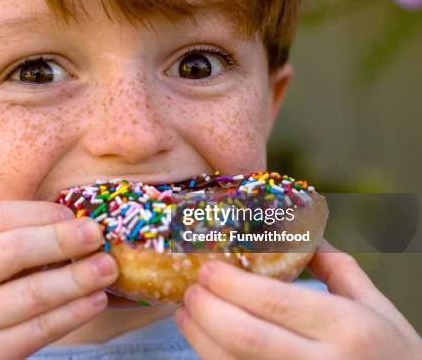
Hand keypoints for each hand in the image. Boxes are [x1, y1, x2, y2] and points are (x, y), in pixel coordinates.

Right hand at [0, 201, 117, 359]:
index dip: (39, 212)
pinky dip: (73, 313)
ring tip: (107, 266)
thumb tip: (68, 223)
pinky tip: (95, 300)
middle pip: (13, 250)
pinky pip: (39, 330)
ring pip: (33, 292)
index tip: (71, 213)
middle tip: (96, 234)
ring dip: (78, 277)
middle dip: (61, 239)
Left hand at [175, 240, 420, 358]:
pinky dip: (213, 359)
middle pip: (244, 335)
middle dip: (207, 309)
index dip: (231, 284)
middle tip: (191, 288)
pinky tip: (203, 341)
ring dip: (199, 337)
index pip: (274, 302)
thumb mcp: (376, 306)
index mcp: (347, 328)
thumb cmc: (393, 354)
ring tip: (185, 312)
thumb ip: (335, 267)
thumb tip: (297, 231)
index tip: (207, 268)